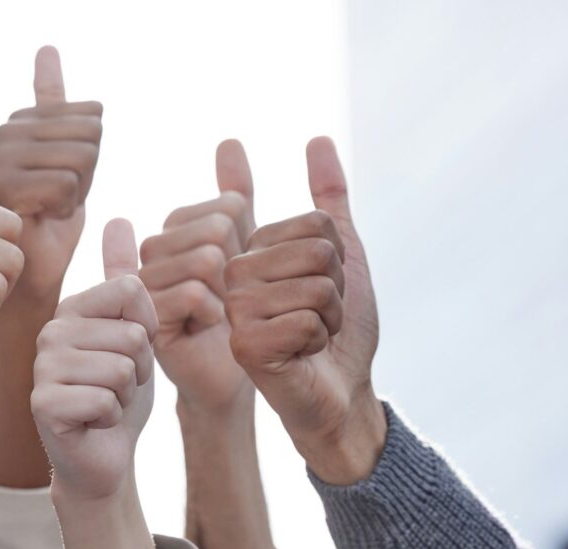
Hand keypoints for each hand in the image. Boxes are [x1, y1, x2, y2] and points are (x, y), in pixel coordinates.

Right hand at [0, 46, 102, 297]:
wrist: (30, 275)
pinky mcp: (3, 190)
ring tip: (48, 214)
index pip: (88, 116)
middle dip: (87, 177)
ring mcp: (1, 160)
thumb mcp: (67, 163)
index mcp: (18, 126)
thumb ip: (58, 112)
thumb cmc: (51, 222)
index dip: (90, 158)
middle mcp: (2, 137)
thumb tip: (47, 50)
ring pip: (78, 160)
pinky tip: (41, 224)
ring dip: (75, 198)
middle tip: (57, 205)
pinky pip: (64, 184)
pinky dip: (65, 212)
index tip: (64, 186)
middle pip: (87, 135)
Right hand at [31, 219, 157, 500]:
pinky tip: (93, 423)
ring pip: (123, 368)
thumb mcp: (134, 332)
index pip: (134, 291)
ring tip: (106, 401)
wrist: (104, 455)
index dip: (149, 330)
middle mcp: (51, 330)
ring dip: (127, 395)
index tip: (130, 351)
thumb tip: (119, 218)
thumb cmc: (120, 393)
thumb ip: (126, 281)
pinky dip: (111, 418)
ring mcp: (42, 366)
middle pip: (133, 334)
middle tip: (117, 386)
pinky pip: (105, 399)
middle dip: (140, 369)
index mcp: (73, 307)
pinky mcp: (43, 404)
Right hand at [140, 139, 255, 409]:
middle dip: (242, 268)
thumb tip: (229, 141)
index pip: (226, 207)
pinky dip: (215, 313)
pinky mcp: (146, 318)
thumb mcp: (245, 249)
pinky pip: (194, 291)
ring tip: (221, 317)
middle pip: (215, 228)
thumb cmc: (247, 319)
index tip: (241, 276)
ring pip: (206, 258)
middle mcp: (152, 253)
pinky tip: (209, 329)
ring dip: (232, 295)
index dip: (249, 242)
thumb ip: (236, 196)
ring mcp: (144, 286)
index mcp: (174, 233)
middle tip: (233, 301)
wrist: (233, 384)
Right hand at [224, 137, 384, 484]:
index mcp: (244, 247)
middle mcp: (229, 274)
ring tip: (308, 336)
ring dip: (330, 317)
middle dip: (334, 289)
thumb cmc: (337, 327)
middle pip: (314, 251)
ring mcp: (232, 310)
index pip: (313, 223)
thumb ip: (327, 199)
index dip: (333, 256)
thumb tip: (318, 139)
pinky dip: (318, 342)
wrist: (339, 390)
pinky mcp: (242, 344)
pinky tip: (299, 357)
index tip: (315, 286)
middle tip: (315, 316)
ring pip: (314, 286)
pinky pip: (305, 322)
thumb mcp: (339, 255)